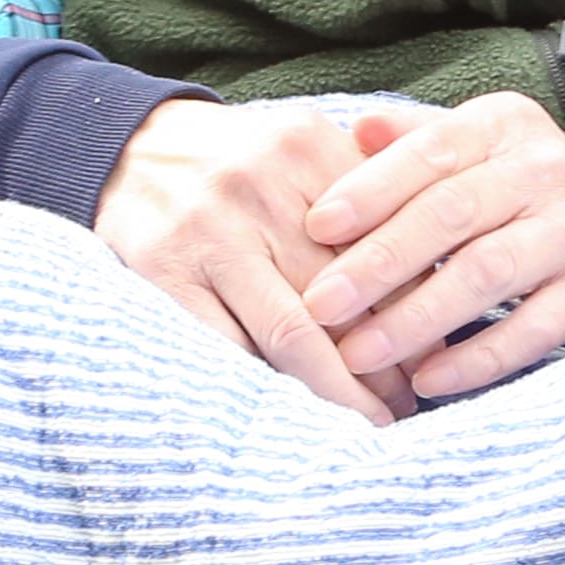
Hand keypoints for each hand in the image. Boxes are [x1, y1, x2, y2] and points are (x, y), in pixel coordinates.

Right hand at [95, 97, 435, 424]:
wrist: (129, 145)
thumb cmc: (238, 163)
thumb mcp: (301, 150)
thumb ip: (364, 194)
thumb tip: (435, 285)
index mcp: (304, 148)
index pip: (383, 243)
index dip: (418, 309)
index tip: (435, 354)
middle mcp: (258, 185)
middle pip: (346, 295)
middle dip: (387, 361)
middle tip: (407, 400)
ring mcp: (208, 232)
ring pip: (294, 335)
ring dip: (341, 390)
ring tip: (370, 419)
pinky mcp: (165, 272)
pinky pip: (230, 348)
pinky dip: (270, 386)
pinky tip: (299, 409)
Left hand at [296, 92, 564, 399]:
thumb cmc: (522, 185)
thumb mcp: (477, 145)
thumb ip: (415, 139)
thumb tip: (353, 129)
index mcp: (502, 127)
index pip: (430, 151)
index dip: (370, 189)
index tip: (316, 226)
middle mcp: (543, 172)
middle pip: (451, 215)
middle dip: (380, 263)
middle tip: (322, 304)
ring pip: (487, 274)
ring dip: (417, 319)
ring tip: (361, 353)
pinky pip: (532, 331)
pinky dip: (477, 360)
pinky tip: (427, 380)